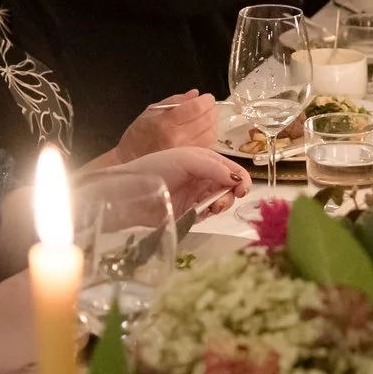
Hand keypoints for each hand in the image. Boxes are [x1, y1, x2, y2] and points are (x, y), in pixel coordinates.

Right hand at [116, 92, 216, 156]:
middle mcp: (177, 138)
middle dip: (211, 110)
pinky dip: (208, 137)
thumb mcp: (150, 111)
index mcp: (166, 123)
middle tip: (209, 107)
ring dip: (212, 124)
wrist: (129, 161)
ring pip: (211, 135)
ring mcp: (184, 151)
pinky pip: (207, 146)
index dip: (206, 101)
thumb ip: (174, 101)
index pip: (196, 108)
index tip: (208, 98)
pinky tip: (202, 133)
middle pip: (207, 121)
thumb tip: (195, 94)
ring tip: (206, 119)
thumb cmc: (138, 135)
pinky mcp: (189, 162)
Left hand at [122, 145, 251, 215]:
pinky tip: (201, 213)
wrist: (130, 192)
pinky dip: (209, 214)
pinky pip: (207, 214)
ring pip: (221, 201)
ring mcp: (195, 195)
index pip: (230, 168)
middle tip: (223, 201)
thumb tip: (238, 179)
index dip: (240, 178)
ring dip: (222, 204)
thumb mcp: (186, 159)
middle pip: (229, 186)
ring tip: (213, 208)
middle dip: (232, 194)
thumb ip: (213, 167)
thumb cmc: (156, 168)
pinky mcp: (188, 212)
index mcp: (203, 160)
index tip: (242, 190)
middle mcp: (202, 176)